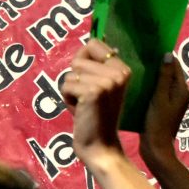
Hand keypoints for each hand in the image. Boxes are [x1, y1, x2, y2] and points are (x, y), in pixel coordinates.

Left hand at [62, 39, 131, 168]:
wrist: (100, 145)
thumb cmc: (96, 116)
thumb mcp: (102, 87)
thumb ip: (96, 67)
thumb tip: (89, 44)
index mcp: (123, 68)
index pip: (93, 43)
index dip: (82, 59)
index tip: (87, 79)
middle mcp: (118, 72)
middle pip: (77, 60)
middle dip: (75, 80)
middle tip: (87, 99)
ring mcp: (107, 81)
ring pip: (69, 75)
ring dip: (70, 92)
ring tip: (84, 106)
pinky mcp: (93, 92)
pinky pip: (65, 87)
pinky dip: (67, 100)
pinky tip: (80, 111)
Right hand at [139, 54, 188, 167]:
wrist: (156, 147)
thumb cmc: (158, 123)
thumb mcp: (159, 98)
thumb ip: (164, 77)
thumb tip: (168, 54)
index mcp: (182, 89)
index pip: (175, 65)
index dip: (163, 57)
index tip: (148, 49)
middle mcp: (180, 93)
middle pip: (169, 73)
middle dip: (156, 65)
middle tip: (138, 58)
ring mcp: (172, 101)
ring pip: (162, 82)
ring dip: (152, 76)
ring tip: (136, 70)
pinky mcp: (163, 107)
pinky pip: (157, 91)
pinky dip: (150, 87)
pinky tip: (137, 86)